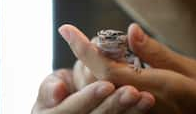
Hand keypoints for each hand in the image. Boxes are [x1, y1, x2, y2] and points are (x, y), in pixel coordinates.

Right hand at [32, 69, 154, 113]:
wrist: (72, 105)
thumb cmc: (59, 90)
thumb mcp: (50, 85)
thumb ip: (49, 87)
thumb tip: (59, 91)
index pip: (69, 110)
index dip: (88, 98)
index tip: (106, 84)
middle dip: (113, 106)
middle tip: (131, 91)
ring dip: (129, 112)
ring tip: (145, 97)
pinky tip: (146, 103)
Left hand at [59, 24, 195, 113]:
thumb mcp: (188, 69)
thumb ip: (155, 52)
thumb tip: (130, 30)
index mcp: (149, 87)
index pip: (104, 67)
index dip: (82, 48)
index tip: (65, 28)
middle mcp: (135, 101)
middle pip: (94, 79)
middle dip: (86, 55)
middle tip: (88, 38)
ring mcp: (133, 110)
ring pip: (97, 88)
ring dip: (90, 66)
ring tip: (98, 50)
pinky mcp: (134, 112)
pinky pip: (107, 96)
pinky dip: (99, 78)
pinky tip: (104, 67)